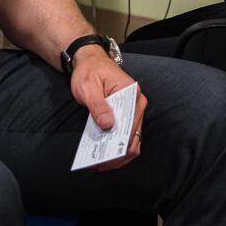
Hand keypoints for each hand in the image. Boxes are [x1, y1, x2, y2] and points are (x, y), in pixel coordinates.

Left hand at [69, 46, 147, 170]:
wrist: (89, 60)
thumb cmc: (89, 71)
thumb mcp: (88, 87)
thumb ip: (98, 106)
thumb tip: (108, 126)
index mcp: (131, 93)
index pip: (131, 125)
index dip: (120, 144)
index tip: (105, 157)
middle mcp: (137, 103)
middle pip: (133, 136)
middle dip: (118, 153)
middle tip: (100, 165)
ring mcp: (133, 110)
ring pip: (131, 139)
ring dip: (117, 153)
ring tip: (100, 164)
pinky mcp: (126, 115)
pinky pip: (124, 134)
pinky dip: (115, 146)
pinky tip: (102, 153)